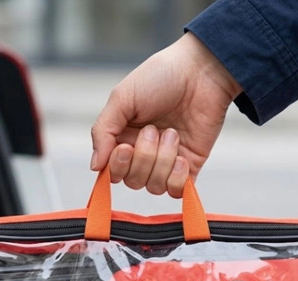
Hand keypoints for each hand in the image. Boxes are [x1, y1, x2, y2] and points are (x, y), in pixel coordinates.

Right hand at [90, 32, 241, 197]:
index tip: (125, 147)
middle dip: (144, 157)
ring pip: (154, 186)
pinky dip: (177, 178)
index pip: (112, 172)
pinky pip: (176, 191)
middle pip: (133, 181)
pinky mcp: (188, 168)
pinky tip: (182, 157)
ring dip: (163, 160)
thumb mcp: (121, 98)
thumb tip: (95, 167)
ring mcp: (166, 163)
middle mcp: (143, 155)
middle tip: (154, 129)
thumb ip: (103, 132)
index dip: (118, 166)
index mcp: (123, 139)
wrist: (201, 71)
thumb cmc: (160, 77)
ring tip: (173, 133)